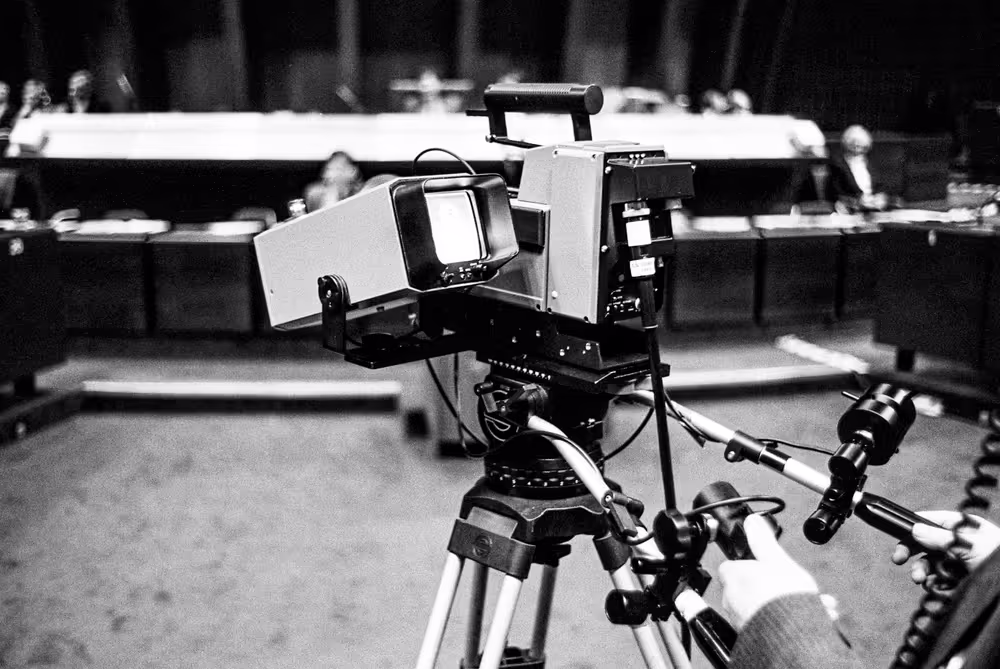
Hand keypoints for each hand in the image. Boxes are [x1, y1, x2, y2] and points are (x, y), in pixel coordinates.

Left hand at [718, 514, 819, 629]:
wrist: (792, 637)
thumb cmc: (782, 600)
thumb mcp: (777, 560)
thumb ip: (763, 540)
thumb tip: (752, 522)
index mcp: (733, 576)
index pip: (733, 565)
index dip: (752, 564)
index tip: (766, 566)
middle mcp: (731, 600)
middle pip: (751, 586)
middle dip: (776, 585)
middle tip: (795, 585)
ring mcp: (740, 620)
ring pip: (763, 605)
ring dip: (785, 602)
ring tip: (811, 602)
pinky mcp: (753, 635)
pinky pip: (770, 622)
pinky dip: (787, 618)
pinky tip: (808, 617)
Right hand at [891, 511, 999, 585]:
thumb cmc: (999, 562)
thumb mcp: (968, 546)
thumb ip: (940, 538)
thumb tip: (914, 529)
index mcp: (963, 528)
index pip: (931, 521)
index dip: (914, 527)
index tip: (899, 537)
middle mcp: (959, 543)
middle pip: (926, 543)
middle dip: (913, 552)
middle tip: (898, 560)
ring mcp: (959, 562)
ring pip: (930, 563)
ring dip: (922, 571)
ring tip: (921, 580)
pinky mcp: (960, 581)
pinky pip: (939, 580)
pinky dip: (934, 584)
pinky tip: (937, 587)